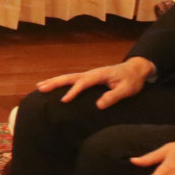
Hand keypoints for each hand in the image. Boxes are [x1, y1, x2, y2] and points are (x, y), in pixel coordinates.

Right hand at [34, 56, 154, 107]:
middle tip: (40, 88)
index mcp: (99, 75)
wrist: (135, 69)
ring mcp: (88, 75)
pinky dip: (60, 82)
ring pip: (68, 77)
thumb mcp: (127, 90)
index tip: (63, 100)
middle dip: (55, 83)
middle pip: (69, 77)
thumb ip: (113, 96)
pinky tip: (52, 85)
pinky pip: (71, 80)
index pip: (83, 83)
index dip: (73, 91)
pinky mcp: (88, 78)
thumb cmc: (132, 80)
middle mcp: (91, 73)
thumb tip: (98, 105)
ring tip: (39, 86)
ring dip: (54, 81)